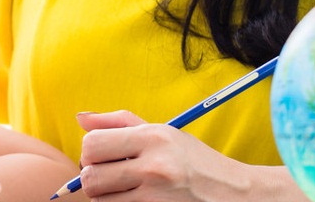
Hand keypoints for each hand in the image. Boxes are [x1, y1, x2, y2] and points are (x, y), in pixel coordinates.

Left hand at [76, 111, 296, 200]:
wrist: (233, 194)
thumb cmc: (193, 160)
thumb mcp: (163, 132)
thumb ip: (119, 124)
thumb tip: (80, 119)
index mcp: (153, 138)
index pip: (93, 145)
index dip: (89, 152)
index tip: (101, 155)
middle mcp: (154, 167)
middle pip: (90, 178)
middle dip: (92, 177)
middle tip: (109, 175)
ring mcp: (156, 197)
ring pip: (100, 201)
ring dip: (104, 196)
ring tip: (122, 188)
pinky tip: (134, 199)